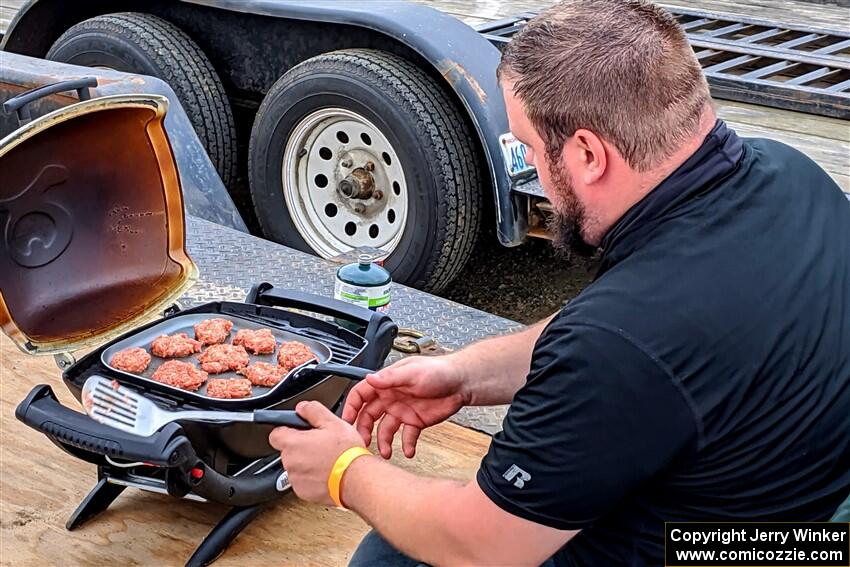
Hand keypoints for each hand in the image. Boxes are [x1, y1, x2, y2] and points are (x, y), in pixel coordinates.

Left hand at [269, 400, 366, 506]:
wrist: (356, 480)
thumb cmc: (346, 453)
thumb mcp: (333, 422)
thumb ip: (313, 411)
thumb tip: (302, 407)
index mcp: (293, 443)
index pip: (275, 434)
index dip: (286, 430)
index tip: (297, 430)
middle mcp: (290, 462)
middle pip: (287, 450)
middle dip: (300, 446)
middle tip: (319, 444)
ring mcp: (295, 479)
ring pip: (296, 466)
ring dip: (306, 462)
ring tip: (326, 459)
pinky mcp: (303, 492)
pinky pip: (302, 481)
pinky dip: (311, 477)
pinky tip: (326, 472)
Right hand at [342, 355, 468, 458]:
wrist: (462, 382)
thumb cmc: (439, 370)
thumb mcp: (412, 372)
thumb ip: (390, 377)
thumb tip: (370, 379)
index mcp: (387, 383)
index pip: (361, 394)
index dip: (351, 407)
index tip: (346, 422)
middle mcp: (391, 398)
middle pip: (369, 416)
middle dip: (363, 430)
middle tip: (362, 443)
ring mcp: (403, 410)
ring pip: (385, 429)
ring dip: (383, 442)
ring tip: (385, 453)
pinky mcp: (415, 422)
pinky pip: (407, 437)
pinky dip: (406, 445)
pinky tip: (408, 451)